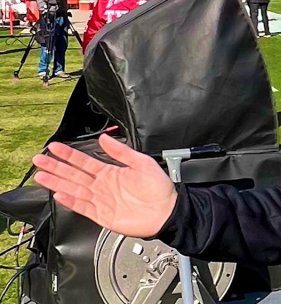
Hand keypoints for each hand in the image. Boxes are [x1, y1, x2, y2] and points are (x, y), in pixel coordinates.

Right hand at [32, 134, 176, 238]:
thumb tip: (104, 138)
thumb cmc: (159, 188)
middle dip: (56, 167)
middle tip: (39, 159)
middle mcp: (103, 186)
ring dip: (57, 183)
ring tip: (41, 175)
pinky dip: (70, 202)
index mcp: (111, 172)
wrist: (167, 211)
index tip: (54, 147)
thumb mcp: (142, 162)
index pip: (84, 161)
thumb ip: (121, 151)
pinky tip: (59, 195)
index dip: (69, 154)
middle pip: (74, 175)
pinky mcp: (102, 215)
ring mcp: (101, 200)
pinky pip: (83, 207)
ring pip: (73, 190)